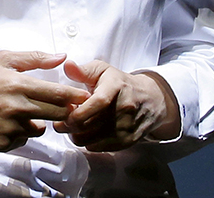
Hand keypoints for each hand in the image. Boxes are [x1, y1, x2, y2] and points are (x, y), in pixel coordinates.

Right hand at [0, 51, 90, 151]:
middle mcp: (17, 108)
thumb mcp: (1, 60)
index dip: (75, 97)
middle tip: (59, 105)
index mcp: (18, 85)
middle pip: (57, 114)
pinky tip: (6, 122)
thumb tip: (62, 57)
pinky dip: (19, 132)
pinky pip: (23, 140)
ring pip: (41, 129)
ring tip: (21, 111)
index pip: (59, 95)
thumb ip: (34, 58)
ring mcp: (10, 128)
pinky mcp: (3, 143)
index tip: (84, 96)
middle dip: (63, 110)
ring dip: (38, 121)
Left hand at [54, 60, 179, 150]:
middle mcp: (124, 109)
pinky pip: (100, 148)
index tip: (65, 114)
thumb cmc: (120, 83)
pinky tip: (87, 132)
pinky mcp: (128, 141)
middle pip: (89, 126)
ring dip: (77, 136)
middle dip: (69, 126)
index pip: (97, 103)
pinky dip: (89, 142)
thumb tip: (67, 65)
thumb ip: (83, 70)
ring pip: (91, 141)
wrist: (151, 99)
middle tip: (61, 122)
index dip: (78, 112)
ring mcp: (127, 127)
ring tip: (74, 126)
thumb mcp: (103, 70)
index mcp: (115, 88)